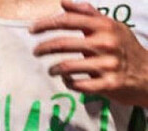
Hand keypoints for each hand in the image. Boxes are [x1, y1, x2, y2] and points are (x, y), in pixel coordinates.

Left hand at [32, 1, 147, 104]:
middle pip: (64, 44)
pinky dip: (68, 82)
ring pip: (67, 67)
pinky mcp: (106, 84)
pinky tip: (68, 80)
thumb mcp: (109, 26)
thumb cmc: (122, 48)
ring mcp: (106, 64)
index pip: (70, 20)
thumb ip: (87, 15)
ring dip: (54, 69)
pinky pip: (77, 85)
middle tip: (36, 51)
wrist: (145, 73)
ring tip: (52, 69)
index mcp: (105, 26)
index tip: (31, 29)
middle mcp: (106, 43)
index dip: (47, 24)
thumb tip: (64, 2)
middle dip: (44, 47)